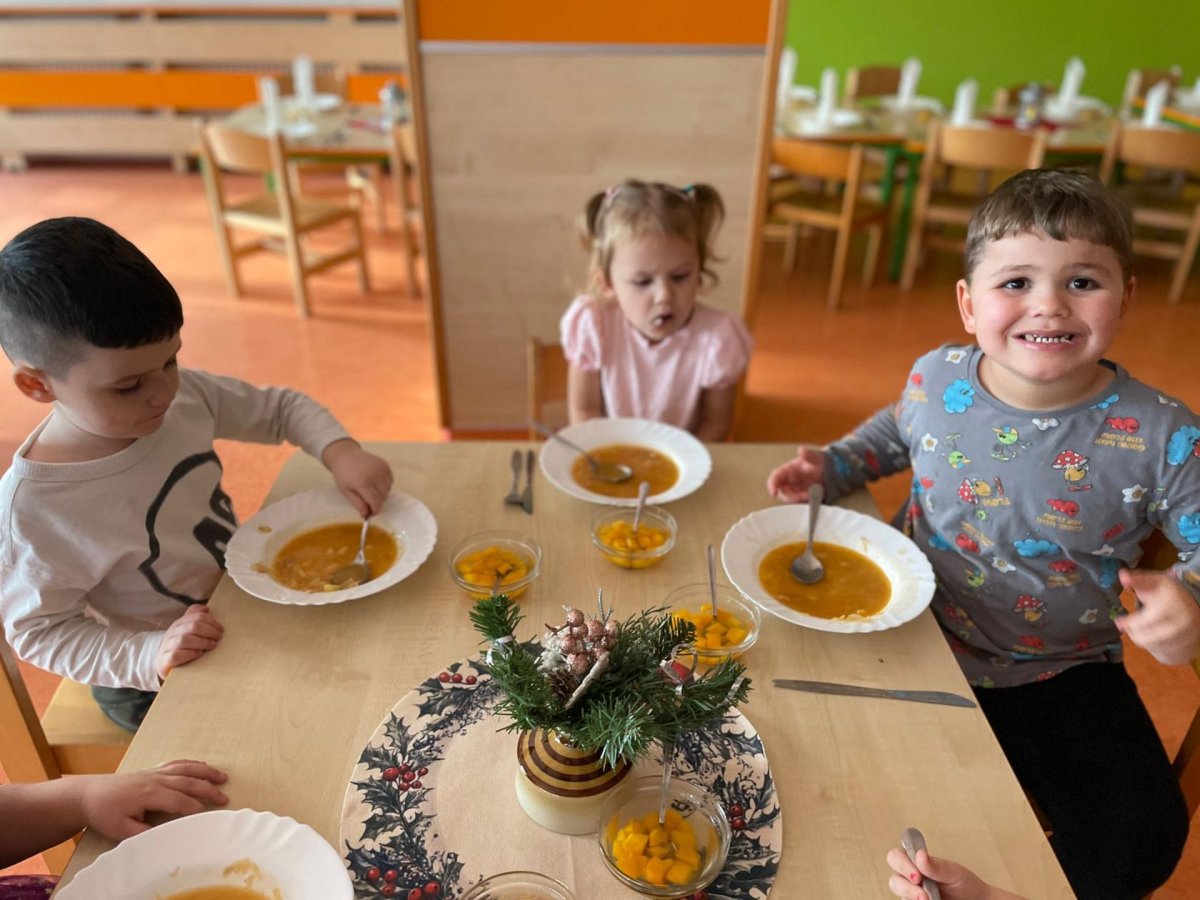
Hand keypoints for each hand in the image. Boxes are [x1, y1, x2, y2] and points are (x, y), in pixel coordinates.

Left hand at [79, 760, 228, 840]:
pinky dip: (192, 764)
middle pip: (188, 782)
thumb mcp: (120, 829)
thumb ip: (144, 833)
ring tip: (223, 777)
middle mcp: (155, 779)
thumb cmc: (104, 812)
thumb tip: (166, 836)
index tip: (209, 816)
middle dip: (208, 790)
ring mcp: (155, 772)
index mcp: (149, 793)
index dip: (195, 808)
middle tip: (225, 798)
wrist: (86, 794)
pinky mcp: (152, 770)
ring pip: (186, 769)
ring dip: (205, 772)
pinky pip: (176, 763)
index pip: (179, 800)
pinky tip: (202, 766)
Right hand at [156, 604, 223, 680]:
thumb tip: (206, 609)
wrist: (163, 663)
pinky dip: (189, 654)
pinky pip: (176, 655)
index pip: (197, 616)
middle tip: (218, 638)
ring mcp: (167, 646)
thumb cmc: (181, 646)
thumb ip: (195, 618)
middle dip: (209, 631)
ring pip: (184, 640)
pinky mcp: (164, 660)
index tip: (221, 629)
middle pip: (193, 626)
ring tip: (211, 645)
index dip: (212, 622)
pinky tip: (198, 654)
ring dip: (202, 642)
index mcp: (179, 624)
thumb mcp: (187, 630)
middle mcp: (172, 633)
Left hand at [322, 439, 392, 515]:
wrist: (345, 455)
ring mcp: (381, 469)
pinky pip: (390, 481)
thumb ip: (358, 504)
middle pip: (383, 497)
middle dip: (378, 503)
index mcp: (362, 483)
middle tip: (370, 504)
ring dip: (382, 494)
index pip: (376, 502)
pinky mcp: (385, 465)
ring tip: (371, 492)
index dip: (375, 510)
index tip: (371, 513)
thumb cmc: (343, 475)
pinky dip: (385, 485)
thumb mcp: (346, 491)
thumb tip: (366, 515)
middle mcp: (374, 475)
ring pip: (388, 490)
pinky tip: (376, 483)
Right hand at [766, 446, 825, 501]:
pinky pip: (798, 503)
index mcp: (787, 470)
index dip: (772, 485)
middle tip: (804, 496)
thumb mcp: (816, 457)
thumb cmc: (818, 463)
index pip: (775, 477)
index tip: (773, 493)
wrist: (829, 472)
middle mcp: (788, 481)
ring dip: (798, 500)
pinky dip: (804, 502)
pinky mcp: (800, 497)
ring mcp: (794, 490)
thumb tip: (802, 450)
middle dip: (791, 496)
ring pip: (790, 499)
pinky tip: (813, 498)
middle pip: (781, 492)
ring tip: (810, 496)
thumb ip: (809, 454)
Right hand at [886, 847, 1010, 899]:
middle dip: (906, 888)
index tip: (917, 875)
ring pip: (900, 896)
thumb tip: (920, 855)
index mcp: (915, 862)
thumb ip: (936, 866)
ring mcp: (912, 895)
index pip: (896, 857)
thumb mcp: (954, 873)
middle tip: (923, 896)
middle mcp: (909, 879)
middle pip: (894, 880)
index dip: (902, 865)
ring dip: (911, 898)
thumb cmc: (964, 884)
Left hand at [1116, 567, 1199, 664]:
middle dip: (1134, 632)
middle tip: (1128, 627)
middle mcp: (1183, 624)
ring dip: (1144, 639)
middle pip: (1148, 637)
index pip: (1145, 620)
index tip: (1118, 621)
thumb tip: (1122, 575)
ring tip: (1142, 629)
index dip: (1129, 622)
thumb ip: (1137, 580)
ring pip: (1154, 647)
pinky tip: (1155, 637)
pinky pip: (1164, 654)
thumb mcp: (1155, 581)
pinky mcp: (1188, 651)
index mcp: (1174, 605)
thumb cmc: (1171, 593)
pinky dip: (1155, 647)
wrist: (1197, 605)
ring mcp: (1188, 639)